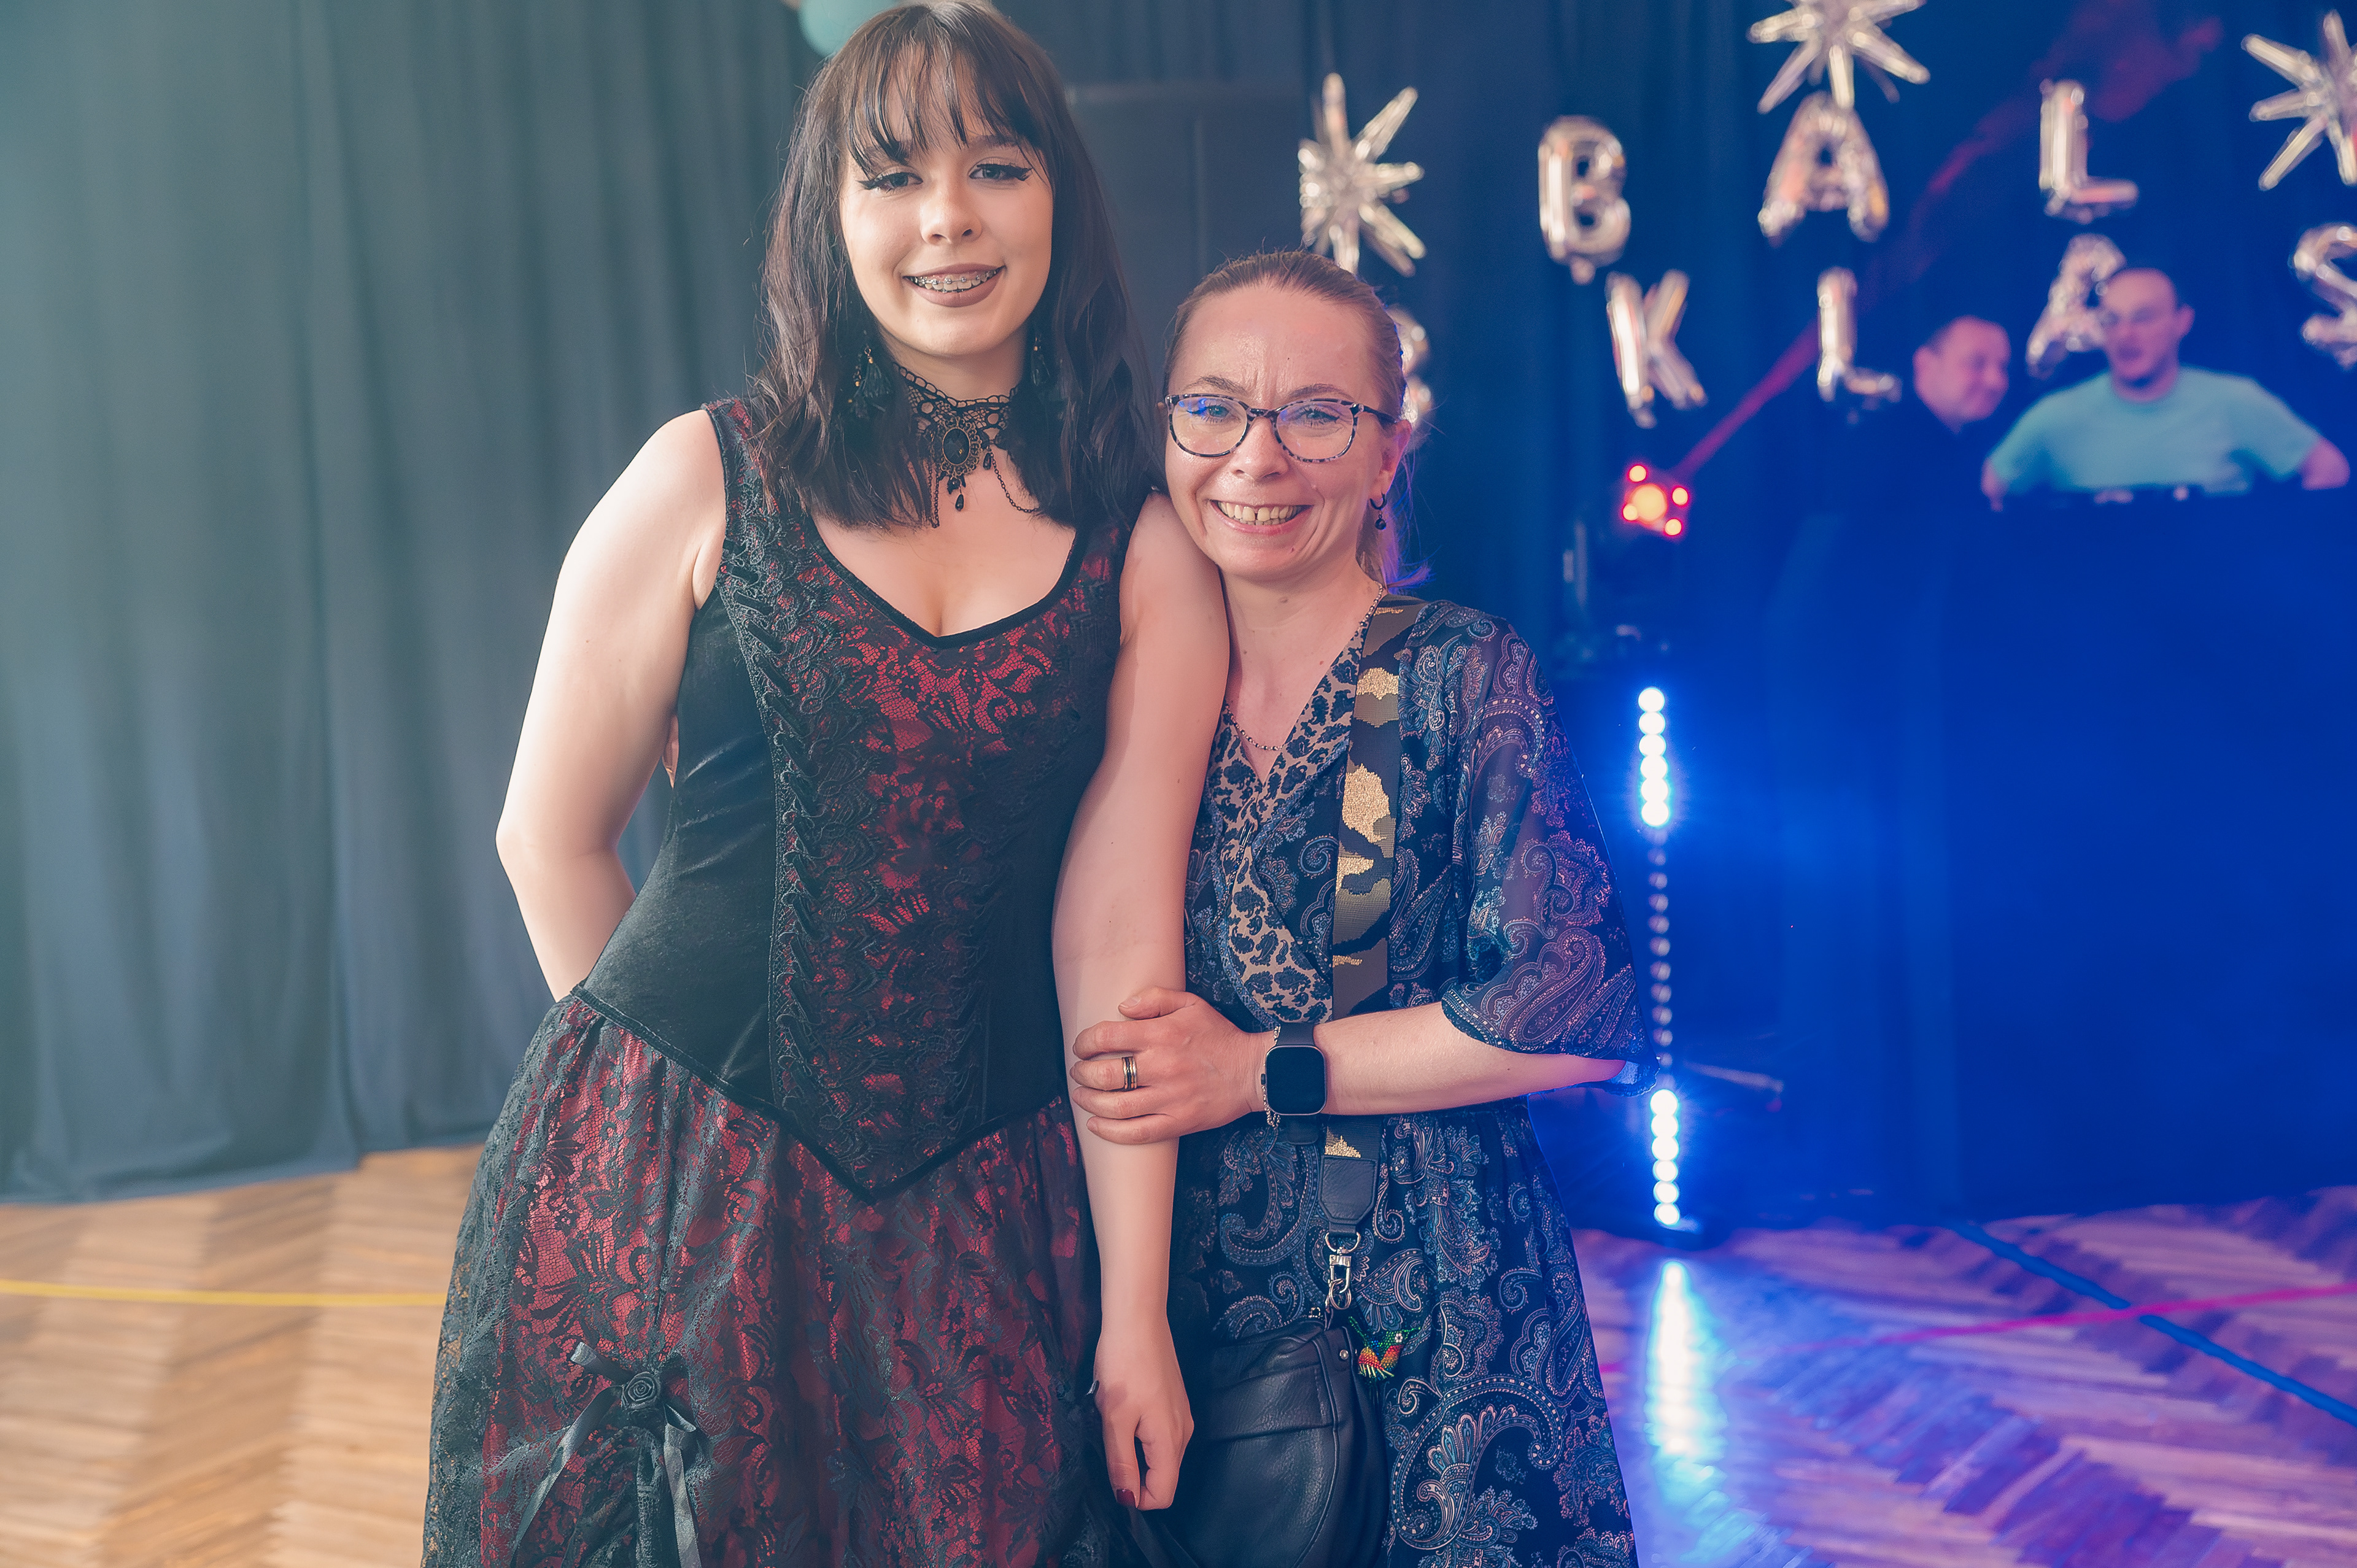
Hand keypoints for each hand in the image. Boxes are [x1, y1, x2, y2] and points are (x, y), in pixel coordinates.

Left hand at [1071, 988, 1263, 1141]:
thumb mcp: (1192, 1004)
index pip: (1107, 1037)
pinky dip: (1110, 1132)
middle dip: (1082, 1073)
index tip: (1080, 1046)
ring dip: (1089, 1102)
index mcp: (1162, 1035)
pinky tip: (1095, 1125)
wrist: (1253, 1071)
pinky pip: (1136, 1133)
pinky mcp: (1177, 1122)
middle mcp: (1162, 1067)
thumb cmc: (1220, 1036)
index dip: (1085, 1042)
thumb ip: (1155, 998)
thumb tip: (1122, 1007)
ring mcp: (1169, 1098)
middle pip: (1105, 1074)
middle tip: (1078, 1071)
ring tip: (1081, 1096)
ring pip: (1115, 1107)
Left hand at [1095, 1313, 1192, 1509]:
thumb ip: (1121, 1462)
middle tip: (1108, 1446)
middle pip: (1165, 1476)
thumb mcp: (1114, 1418)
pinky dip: (1143, 1437)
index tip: (1112, 1476)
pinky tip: (1125, 1411)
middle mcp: (1183, 1432)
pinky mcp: (1175, 1401)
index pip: (1164, 1494)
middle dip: (1136, 1476)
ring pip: (1163, 1455)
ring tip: (1115, 1425)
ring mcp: (1181, 1415)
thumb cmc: (1123, 1367)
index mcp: (1170, 1440)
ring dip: (1138, 1454)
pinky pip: (1162, 1435)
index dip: (1137, 1498)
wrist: (1138, 1319)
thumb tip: (1128, 1501)